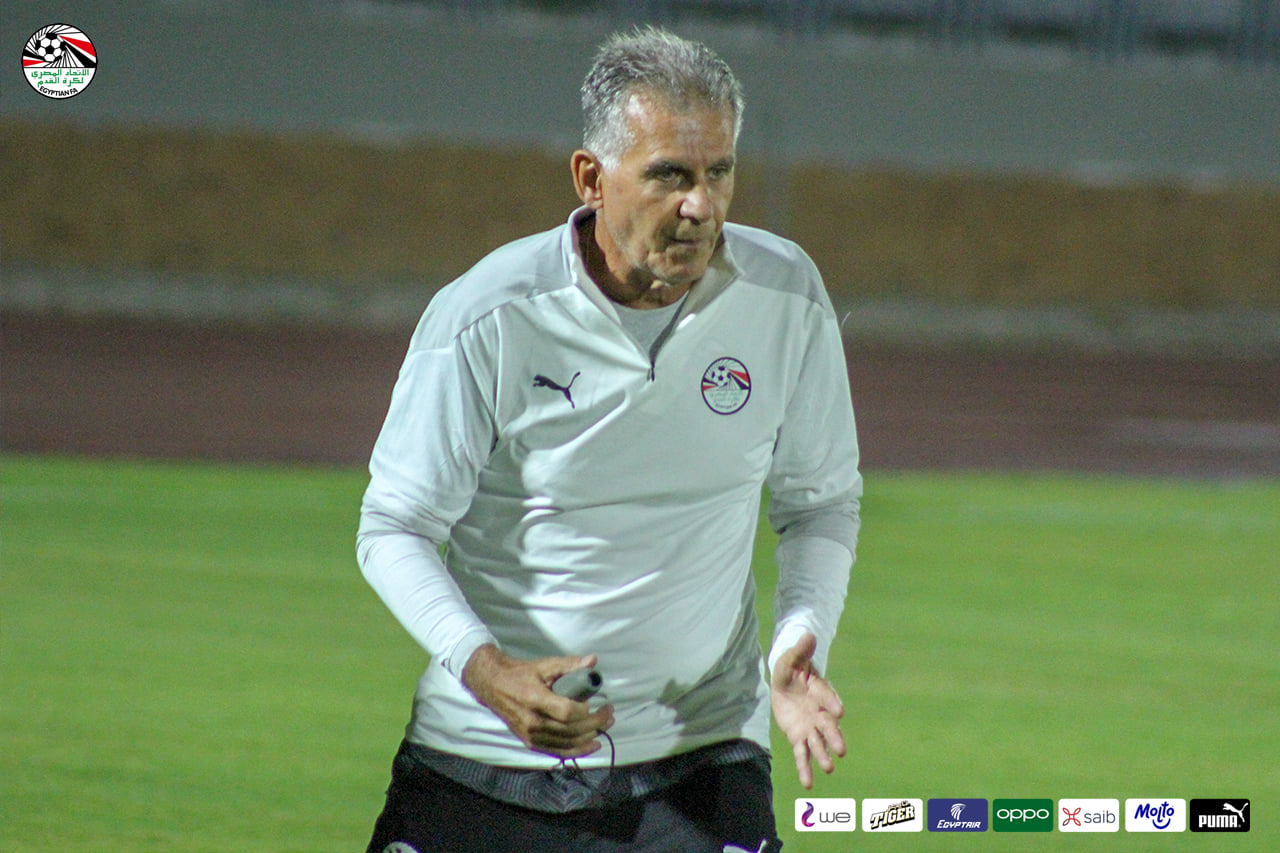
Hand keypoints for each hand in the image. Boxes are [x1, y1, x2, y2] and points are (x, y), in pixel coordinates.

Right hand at [461, 644, 613, 758]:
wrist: (494, 686)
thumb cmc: (521, 674)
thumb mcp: (544, 665)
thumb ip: (569, 665)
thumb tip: (593, 661)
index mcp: (534, 699)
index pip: (566, 712)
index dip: (585, 710)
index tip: (596, 702)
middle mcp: (532, 721)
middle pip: (570, 730)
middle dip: (595, 723)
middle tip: (609, 713)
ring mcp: (530, 735)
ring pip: (567, 743)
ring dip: (590, 737)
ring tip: (606, 726)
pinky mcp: (531, 742)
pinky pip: (558, 752)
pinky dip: (577, 751)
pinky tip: (592, 744)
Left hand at [771, 632, 845, 788]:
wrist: (786, 680)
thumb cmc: (791, 667)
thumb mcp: (790, 657)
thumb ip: (800, 650)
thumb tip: (807, 633)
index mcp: (820, 690)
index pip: (827, 697)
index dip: (832, 703)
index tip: (838, 712)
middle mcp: (819, 711)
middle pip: (828, 725)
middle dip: (833, 736)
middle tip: (841, 750)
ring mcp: (810, 726)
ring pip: (818, 743)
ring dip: (823, 755)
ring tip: (829, 769)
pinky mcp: (798, 736)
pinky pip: (801, 754)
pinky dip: (805, 768)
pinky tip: (808, 784)